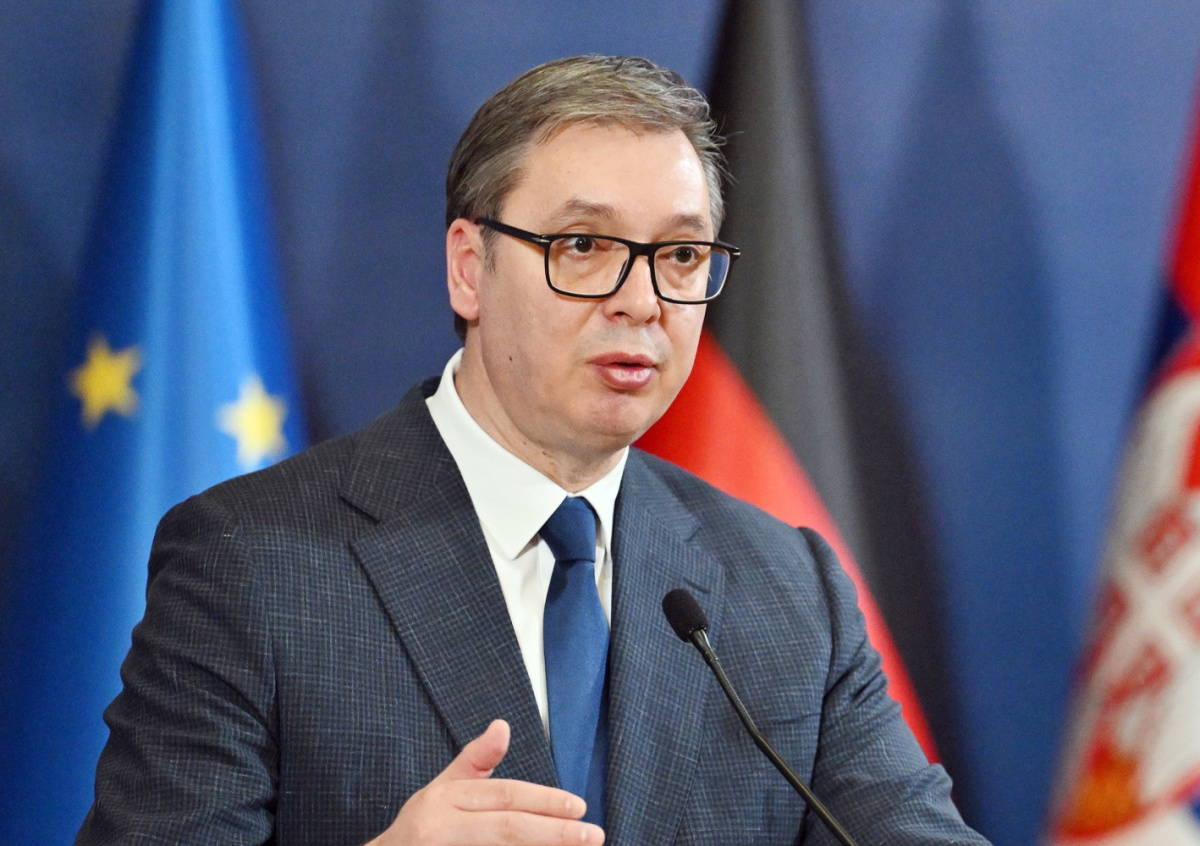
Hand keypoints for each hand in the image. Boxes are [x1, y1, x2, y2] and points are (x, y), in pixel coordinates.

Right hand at [367, 719, 603, 844]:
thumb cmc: (419, 828)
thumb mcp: (440, 788)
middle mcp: (441, 828)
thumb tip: (503, 726)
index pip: (504, 796)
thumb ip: (475, 761)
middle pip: (508, 828)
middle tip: (592, 835)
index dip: (544, 800)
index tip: (579, 806)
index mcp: (443, 799)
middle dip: (554, 832)